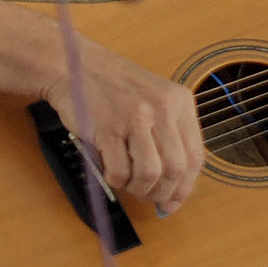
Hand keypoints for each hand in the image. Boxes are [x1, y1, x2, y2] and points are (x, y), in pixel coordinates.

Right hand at [46, 37, 203, 215]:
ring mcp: (134, 117)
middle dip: (161, 192)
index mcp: (179, 101)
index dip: (184, 186)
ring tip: (127, 183)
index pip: (194, 156)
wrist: (73, 65)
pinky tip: (111, 172)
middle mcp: (161, 107)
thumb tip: (171, 195)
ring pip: (150, 173)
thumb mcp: (152, 101)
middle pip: (175, 168)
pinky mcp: (107, 127)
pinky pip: (119, 171)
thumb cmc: (111, 87)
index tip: (173, 201)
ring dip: (138, 189)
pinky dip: (116, 180)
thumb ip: (166, 140)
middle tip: (147, 197)